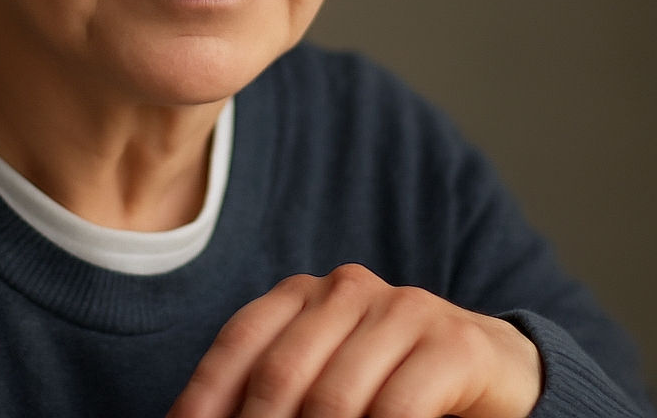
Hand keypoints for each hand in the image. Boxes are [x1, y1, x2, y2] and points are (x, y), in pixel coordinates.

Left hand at [168, 265, 542, 417]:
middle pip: (280, 372)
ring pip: (334, 397)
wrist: (490, 368)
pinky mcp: (450, 344)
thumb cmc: (389, 382)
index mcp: (303, 293)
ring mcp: (400, 310)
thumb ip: (277, 396)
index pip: (240, 340)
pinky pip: (397, 409)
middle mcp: (345, 290)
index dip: (205, 392)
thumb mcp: (325, 382)